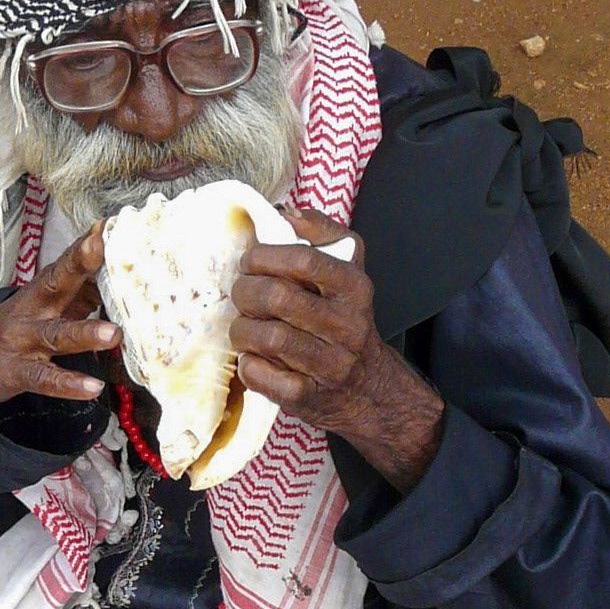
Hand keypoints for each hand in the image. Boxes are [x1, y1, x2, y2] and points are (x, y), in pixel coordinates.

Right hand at [0, 226, 119, 404]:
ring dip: (84, 334)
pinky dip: (69, 384)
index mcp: (43, 290)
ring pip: (55, 335)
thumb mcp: (49, 304)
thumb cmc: (24, 325)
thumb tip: (125, 277)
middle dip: (79, 266)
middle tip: (102, 250)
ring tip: (113, 334)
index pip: (64, 264)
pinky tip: (93, 388)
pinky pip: (46, 379)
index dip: (84, 248)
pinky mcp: (20, 372)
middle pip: (55, 285)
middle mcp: (33, 310)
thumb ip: (85, 292)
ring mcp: (24, 341)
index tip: (105, 229)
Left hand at [230, 209, 443, 492]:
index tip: (251, 260)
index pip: (305, 260)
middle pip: (279, 298)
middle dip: (246, 291)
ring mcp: (329, 364)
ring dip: (242, 329)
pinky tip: (251, 358)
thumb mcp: (348, 273)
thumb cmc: (344, 323)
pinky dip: (248, 366)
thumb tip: (286, 211)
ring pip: (269, 338)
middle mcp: (347, 325)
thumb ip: (323, 235)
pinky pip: (264, 377)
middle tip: (240, 294)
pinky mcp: (308, 397)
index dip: (266, 256)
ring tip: (242, 327)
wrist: (369, 389)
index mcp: (355, 288)